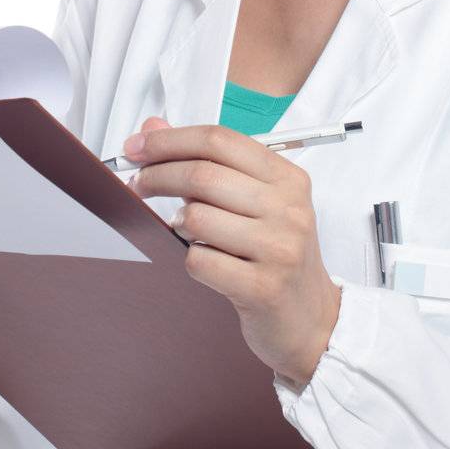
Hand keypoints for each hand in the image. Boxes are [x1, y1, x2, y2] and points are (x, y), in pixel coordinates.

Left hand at [125, 116, 340, 388]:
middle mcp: (289, 208)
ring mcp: (279, 248)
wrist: (311, 319)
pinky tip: (204, 260)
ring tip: (186, 230)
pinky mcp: (263, 288)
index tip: (137, 149)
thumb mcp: (253, 201)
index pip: (219, 140)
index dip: (170, 140)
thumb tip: (152, 129)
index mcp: (288, 178)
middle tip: (138, 184)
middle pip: (203, 175)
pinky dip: (189, 259)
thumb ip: (206, 162)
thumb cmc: (275, 254)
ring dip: (177, 223)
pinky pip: (200, 261)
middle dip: (158, 176)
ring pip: (197, 218)